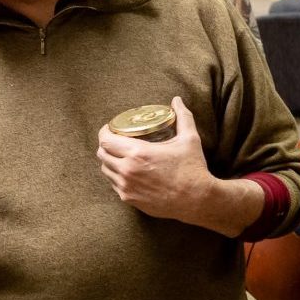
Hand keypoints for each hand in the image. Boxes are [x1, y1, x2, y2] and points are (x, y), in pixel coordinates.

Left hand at [95, 96, 217, 224]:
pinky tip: (128, 172)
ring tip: (121, 156)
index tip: (111, 128)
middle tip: (116, 140)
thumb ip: (183, 117)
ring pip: (106, 171)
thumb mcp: (189, 139)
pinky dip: (117, 176)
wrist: (197, 200)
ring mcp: (126, 187)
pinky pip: (114, 185)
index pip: (106, 140)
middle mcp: (127, 170)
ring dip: (110, 161)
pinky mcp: (130, 199)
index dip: (105, 131)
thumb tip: (177, 100)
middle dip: (106, 145)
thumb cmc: (192, 169)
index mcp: (138, 153)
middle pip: (102, 154)